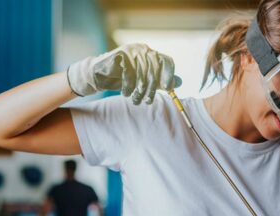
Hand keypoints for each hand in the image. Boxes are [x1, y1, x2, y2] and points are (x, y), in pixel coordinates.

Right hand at [66, 43, 180, 103]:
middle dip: (151, 90)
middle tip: (147, 102)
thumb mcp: (144, 81)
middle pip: (155, 71)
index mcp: (151, 54)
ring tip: (135, 100)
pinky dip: (128, 87)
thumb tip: (178, 82)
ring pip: (142, 74)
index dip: (169, 75)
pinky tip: (125, 93)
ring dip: (139, 91)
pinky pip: (130, 73)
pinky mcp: (121, 54)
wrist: (100, 75)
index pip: (167, 62)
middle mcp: (143, 50)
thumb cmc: (123, 78)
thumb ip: (160, 80)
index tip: (167, 88)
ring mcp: (132, 50)